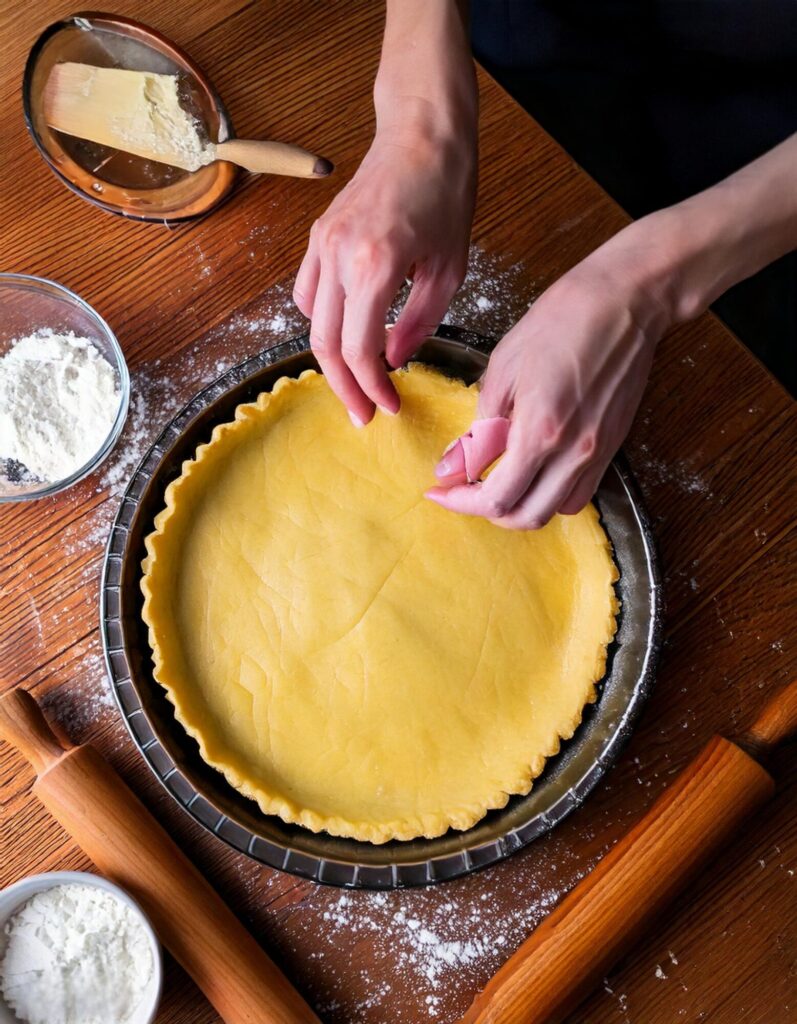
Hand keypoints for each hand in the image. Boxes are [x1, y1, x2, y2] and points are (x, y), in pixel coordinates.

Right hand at [293, 126, 475, 425]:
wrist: (421, 135)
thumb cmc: (446, 195)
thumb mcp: (449, 268)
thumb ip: (419, 322)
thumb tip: (392, 360)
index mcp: (375, 265)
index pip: (360, 349)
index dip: (372, 387)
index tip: (387, 407)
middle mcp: (338, 256)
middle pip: (326, 344)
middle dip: (345, 387)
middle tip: (363, 414)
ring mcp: (321, 244)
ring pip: (312, 322)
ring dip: (331, 359)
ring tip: (355, 381)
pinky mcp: (317, 237)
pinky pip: (307, 293)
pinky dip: (321, 322)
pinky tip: (344, 334)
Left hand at [427, 218, 674, 526]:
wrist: (624, 301)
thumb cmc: (561, 321)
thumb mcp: (503, 369)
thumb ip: (480, 429)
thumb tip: (453, 466)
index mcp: (541, 431)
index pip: (496, 497)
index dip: (461, 502)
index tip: (440, 490)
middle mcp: (574, 452)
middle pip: (527, 516)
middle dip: (489, 511)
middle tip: (464, 490)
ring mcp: (598, 452)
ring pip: (556, 510)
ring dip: (523, 505)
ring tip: (500, 480)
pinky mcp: (613, 445)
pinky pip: (580, 491)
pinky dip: (551, 493)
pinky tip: (535, 468)